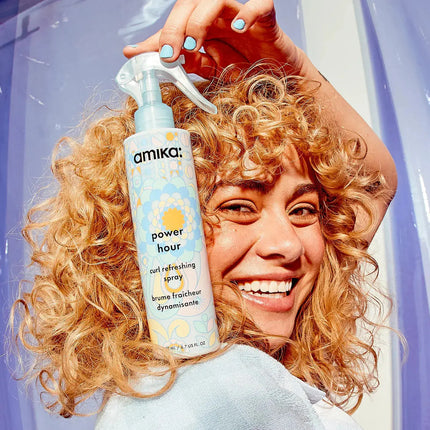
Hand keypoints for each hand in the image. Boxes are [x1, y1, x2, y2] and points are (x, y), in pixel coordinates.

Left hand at [123, 0, 307, 78]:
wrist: (278, 75)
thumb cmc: (244, 67)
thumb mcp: (209, 69)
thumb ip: (183, 62)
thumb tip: (141, 55)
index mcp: (203, 27)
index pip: (175, 22)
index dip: (157, 36)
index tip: (139, 54)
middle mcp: (218, 17)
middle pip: (190, 4)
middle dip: (174, 28)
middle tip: (169, 54)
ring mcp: (241, 15)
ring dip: (199, 21)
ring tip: (193, 46)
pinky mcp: (266, 19)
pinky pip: (260, 3)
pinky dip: (249, 12)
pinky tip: (238, 28)